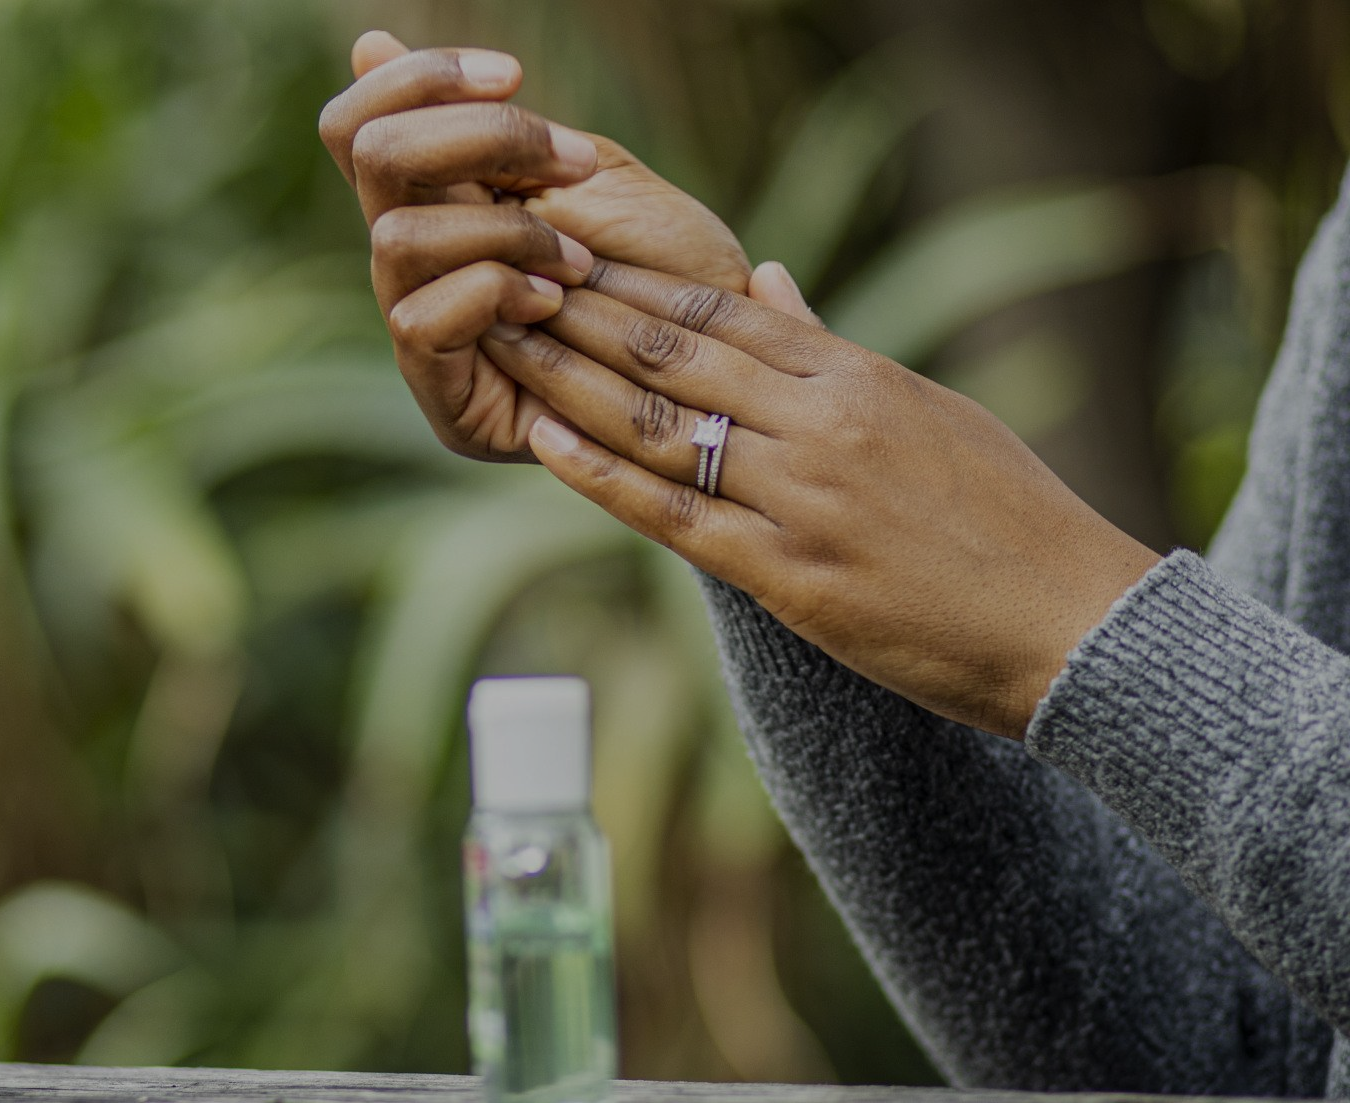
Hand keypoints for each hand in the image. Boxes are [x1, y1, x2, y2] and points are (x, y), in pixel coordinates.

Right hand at [319, 31, 749, 460]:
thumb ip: (489, 127)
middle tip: (574, 163)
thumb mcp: (585, 175)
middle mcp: (415, 264)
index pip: (357, 126)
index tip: (515, 74)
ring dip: (505, 231)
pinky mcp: (445, 398)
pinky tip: (553, 305)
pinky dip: (494, 293)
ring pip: (396, 237)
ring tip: (581, 262)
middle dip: (479, 136)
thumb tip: (365, 39)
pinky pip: (418, 319)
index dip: (413, 80)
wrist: (730, 368)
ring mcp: (423, 331)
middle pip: (371, 156)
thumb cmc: (667, 271)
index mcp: (438, 202)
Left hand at [479, 260, 1158, 737]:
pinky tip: (542, 441)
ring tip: (500, 343)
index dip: (629, 280)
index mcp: (855, 378)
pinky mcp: (787, 576)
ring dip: (567, 378)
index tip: (563, 255)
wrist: (1073, 624)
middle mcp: (820, 424)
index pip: (718, 309)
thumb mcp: (927, 409)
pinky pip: (671, 513)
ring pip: (658, 421)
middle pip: (672, 350)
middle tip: (503, 278)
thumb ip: (831, 350)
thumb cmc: (1009, 518)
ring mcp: (800, 498)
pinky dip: (599, 473)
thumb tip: (766, 279)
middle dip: (578, 312)